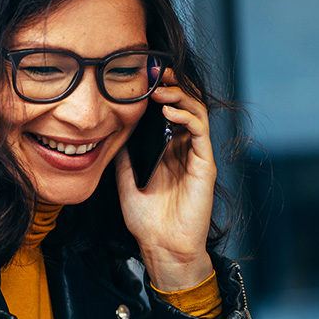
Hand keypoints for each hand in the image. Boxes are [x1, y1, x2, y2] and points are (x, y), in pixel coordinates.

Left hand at [115, 68, 215, 290]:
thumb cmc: (146, 221)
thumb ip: (124, 157)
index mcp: (168, 151)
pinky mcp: (205, 166)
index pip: (168, 111)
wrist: (161, 247)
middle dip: (172, 85)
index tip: (143, 76)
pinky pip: (201, 133)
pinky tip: (169, 111)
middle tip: (155, 71)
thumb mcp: (126, 181)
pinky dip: (187, 117)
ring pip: (196, 113)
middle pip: (185, 106)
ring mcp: (196, 156)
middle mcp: (184, 150)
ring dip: (179, 96)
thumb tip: (113, 132)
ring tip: (160, 88)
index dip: (159, 92)